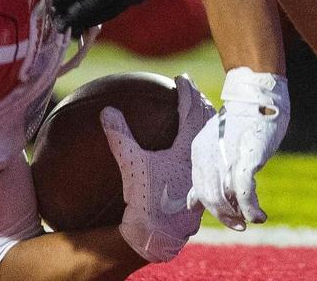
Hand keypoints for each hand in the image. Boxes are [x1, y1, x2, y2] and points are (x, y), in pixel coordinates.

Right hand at [100, 75, 212, 262]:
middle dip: (200, 102)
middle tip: (192, 88)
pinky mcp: (200, 190)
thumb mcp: (131, 165)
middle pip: (206, 122)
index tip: (181, 78)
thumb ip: (120, 137)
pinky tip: (192, 148)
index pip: (191, 112)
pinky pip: (206, 157)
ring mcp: (202, 176)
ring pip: (209, 141)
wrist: (158, 237)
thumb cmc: (146, 201)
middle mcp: (200, 160)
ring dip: (204, 122)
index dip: (186, 92)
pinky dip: (202, 143)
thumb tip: (107, 110)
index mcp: (187, 150)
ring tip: (198, 110)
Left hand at [188, 67, 288, 229]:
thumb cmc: (239, 125)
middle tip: (239, 224)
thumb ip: (204, 175)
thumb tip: (191, 206)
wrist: (258, 98)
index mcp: (198, 152)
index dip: (213, 209)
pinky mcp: (246, 158)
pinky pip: (244, 193)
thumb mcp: (215, 148)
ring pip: (224, 199)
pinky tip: (259, 216)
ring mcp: (226, 156)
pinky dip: (251, 209)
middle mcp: (208, 155)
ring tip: (250, 219)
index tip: (229, 215)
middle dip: (225, 216)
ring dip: (238, 216)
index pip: (199, 192)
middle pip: (210, 198)